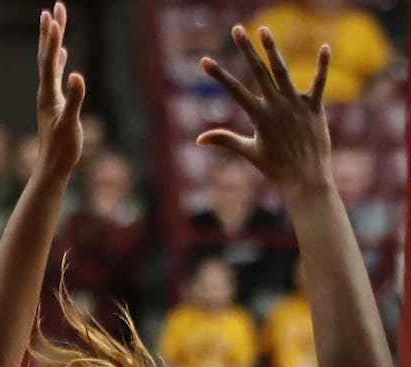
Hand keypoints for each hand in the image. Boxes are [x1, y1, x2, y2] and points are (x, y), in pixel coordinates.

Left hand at [34, 3, 85, 179]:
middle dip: (51, 30)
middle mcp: (45, 92)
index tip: (54, 17)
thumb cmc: (62, 149)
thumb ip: (75, 100)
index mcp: (48, 95)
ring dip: (54, 40)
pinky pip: (56, 73)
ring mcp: (49, 96)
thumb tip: (78, 76)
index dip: (52, 40)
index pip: (49, 62)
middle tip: (55, 6)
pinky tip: (63, 52)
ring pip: (51, 61)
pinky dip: (59, 59)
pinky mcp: (55, 101)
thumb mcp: (71, 125)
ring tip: (55, 20)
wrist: (52, 166)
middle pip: (47, 55)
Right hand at [197, 26, 332, 194]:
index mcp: (259, 117)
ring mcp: (297, 105)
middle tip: (236, 29)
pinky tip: (325, 46)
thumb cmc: (275, 168)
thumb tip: (199, 139)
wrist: (306, 179)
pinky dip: (322, 65)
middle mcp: (277, 107)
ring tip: (264, 30)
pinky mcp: (315, 108)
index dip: (218, 75)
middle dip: (246, 50)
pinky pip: (319, 83)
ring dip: (272, 50)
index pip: (234, 90)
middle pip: (258, 72)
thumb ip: (225, 140)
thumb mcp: (248, 151)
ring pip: (282, 72)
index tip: (204, 60)